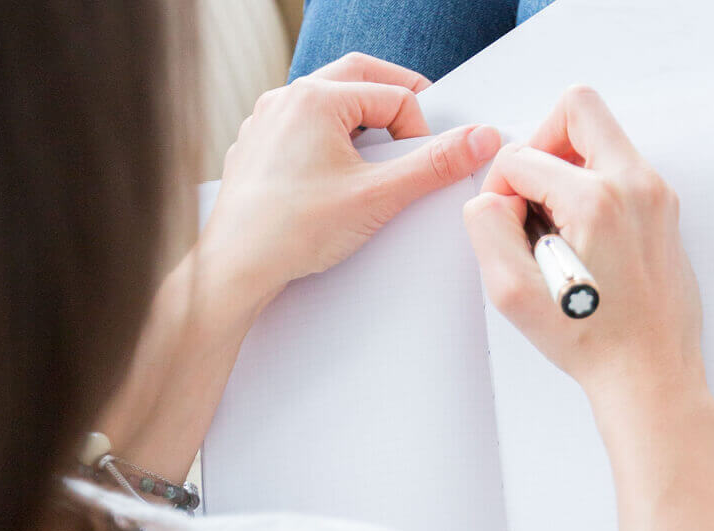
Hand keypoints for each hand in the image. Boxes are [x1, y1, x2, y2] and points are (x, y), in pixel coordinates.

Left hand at [198, 53, 501, 314]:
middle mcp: (286, 99)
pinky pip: (302, 129)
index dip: (419, 130)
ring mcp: (266, 122)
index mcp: (315, 98)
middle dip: (395, 104)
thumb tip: (478, 140)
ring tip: (375, 161)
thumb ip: (433, 166)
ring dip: (360, 123)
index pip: (394, 95)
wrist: (236, 268)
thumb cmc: (292, 231)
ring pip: (328, 104)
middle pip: (358, 79)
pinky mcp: (256, 148)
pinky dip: (329, 142)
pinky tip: (336, 180)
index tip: (423, 166)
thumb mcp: (379, 197)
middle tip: (417, 134)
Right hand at [462, 86, 703, 409]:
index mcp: (596, 200)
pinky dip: (593, 188)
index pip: (522, 157)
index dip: (498, 188)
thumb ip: (486, 228)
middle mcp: (635, 185)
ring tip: (556, 224)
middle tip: (531, 191)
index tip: (507, 226)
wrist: (649, 375)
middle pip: (577, 108)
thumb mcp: (513, 294)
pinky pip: (621, 170)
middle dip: (540, 142)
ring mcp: (656, 195)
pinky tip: (582, 238)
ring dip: (567, 167)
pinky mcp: (665, 211)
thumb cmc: (593, 343)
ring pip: (602, 137)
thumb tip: (495, 198)